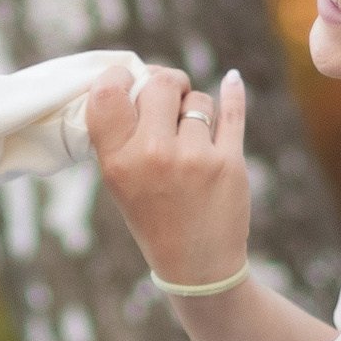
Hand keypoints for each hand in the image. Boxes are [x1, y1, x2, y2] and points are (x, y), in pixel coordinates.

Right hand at [88, 64, 250, 290]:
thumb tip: (144, 75)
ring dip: (197, 109)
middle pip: (161, 85)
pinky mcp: (229, 162)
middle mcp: (153, 156)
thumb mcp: (121, 181)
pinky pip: (231, 111)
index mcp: (118, 161)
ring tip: (192, 137)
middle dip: (169, 85)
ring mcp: (194, 158)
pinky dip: (233, 93)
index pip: (107, 94)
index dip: (120, 75)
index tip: (131, 79)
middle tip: (172, 98)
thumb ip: (124, 133)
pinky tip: (232, 82)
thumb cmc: (154, 216)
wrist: (197, 266)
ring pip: (198, 99)